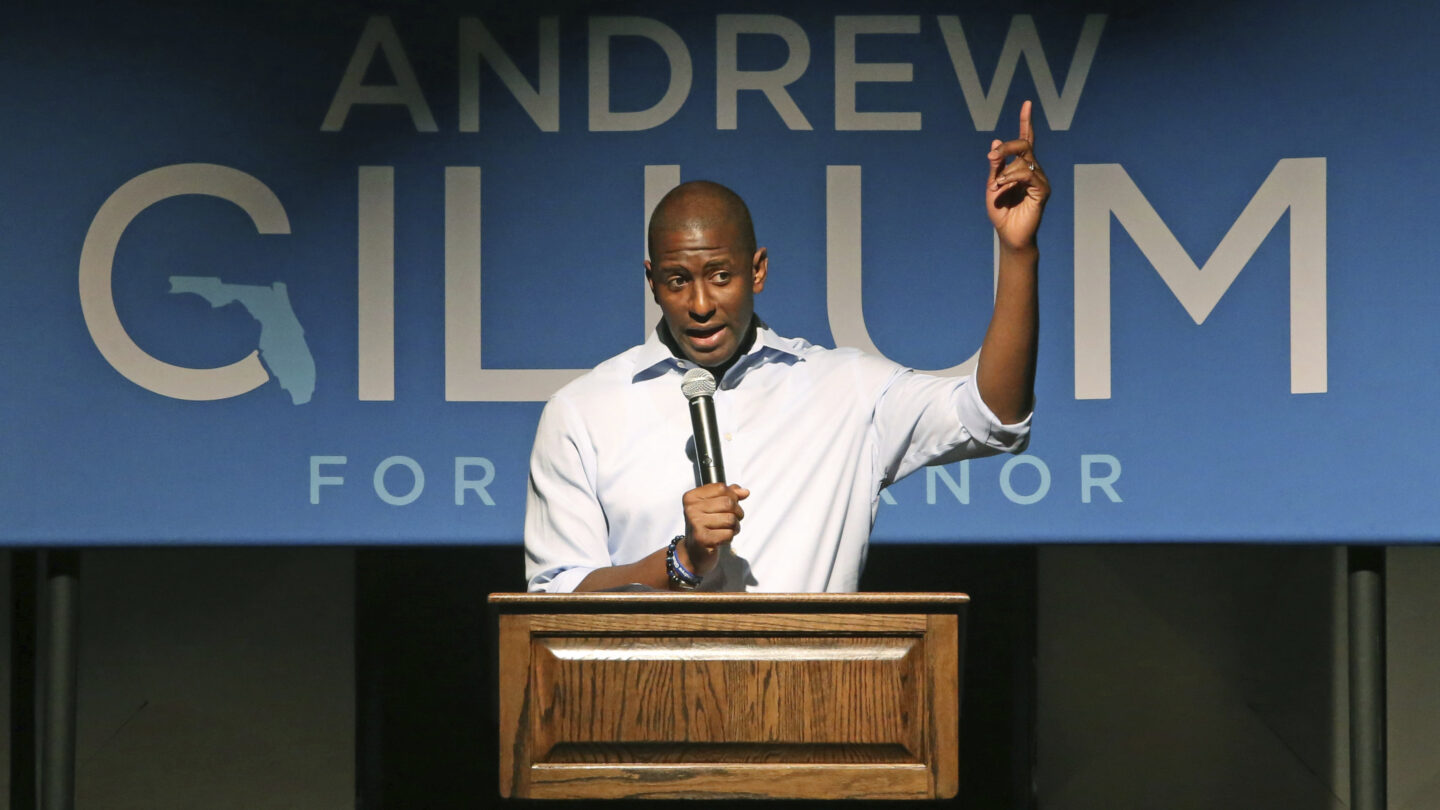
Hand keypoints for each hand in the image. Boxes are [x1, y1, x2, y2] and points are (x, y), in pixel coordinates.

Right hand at [681, 483, 748, 575]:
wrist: (693, 552)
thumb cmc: (705, 526)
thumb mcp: (713, 507)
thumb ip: (728, 495)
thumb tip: (744, 492)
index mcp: (692, 497)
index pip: (721, 488)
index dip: (732, 496)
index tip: (730, 506)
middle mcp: (691, 508)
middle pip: (728, 503)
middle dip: (737, 512)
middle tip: (733, 520)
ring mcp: (695, 523)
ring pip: (730, 519)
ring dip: (735, 526)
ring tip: (727, 530)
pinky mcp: (702, 538)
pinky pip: (728, 533)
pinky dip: (730, 537)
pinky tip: (721, 539)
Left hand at [986, 100, 1049, 251]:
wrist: (1008, 235)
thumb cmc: (1001, 212)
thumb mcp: (992, 185)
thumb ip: (995, 166)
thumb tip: (997, 140)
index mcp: (1021, 166)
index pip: (1026, 139)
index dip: (1026, 121)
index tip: (1027, 103)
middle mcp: (1033, 169)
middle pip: (1025, 144)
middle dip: (1008, 147)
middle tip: (993, 157)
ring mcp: (1040, 179)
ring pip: (1025, 160)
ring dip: (1005, 171)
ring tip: (997, 186)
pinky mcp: (1043, 190)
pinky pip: (1029, 174)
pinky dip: (1013, 178)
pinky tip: (1004, 187)